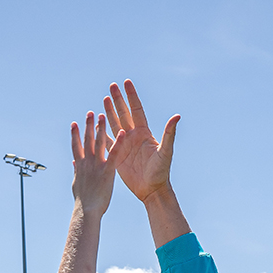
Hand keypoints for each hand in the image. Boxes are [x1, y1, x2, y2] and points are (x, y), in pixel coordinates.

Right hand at [71, 111, 116, 215]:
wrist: (87, 212)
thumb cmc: (83, 202)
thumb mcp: (76, 184)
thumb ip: (76, 171)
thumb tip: (74, 163)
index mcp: (80, 166)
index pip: (76, 146)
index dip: (75, 135)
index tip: (74, 123)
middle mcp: (87, 163)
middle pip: (87, 140)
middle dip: (88, 126)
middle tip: (90, 113)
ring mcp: (96, 166)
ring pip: (99, 143)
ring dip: (100, 128)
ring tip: (102, 115)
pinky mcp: (107, 171)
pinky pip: (114, 154)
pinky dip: (118, 143)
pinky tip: (122, 132)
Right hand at [105, 79, 178, 204]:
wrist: (151, 189)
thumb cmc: (161, 172)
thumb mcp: (165, 151)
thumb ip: (169, 133)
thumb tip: (177, 116)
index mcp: (144, 133)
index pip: (137, 109)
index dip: (131, 96)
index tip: (126, 82)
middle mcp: (134, 136)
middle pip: (124, 113)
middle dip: (118, 99)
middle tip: (112, 86)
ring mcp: (125, 145)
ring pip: (115, 124)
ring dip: (109, 112)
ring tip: (104, 99)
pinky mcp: (117, 155)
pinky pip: (108, 140)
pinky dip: (102, 131)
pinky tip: (96, 122)